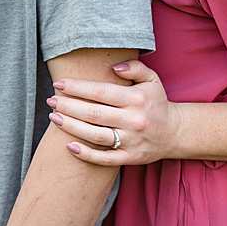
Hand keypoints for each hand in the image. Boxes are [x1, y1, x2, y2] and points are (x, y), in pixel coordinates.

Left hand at [48, 60, 178, 165]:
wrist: (175, 133)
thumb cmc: (156, 103)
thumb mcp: (152, 80)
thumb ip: (135, 68)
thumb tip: (114, 66)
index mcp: (136, 99)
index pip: (100, 92)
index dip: (77, 88)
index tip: (59, 84)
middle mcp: (134, 120)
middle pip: (94, 113)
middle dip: (68, 106)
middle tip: (51, 100)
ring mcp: (132, 141)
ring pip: (95, 135)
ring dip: (71, 127)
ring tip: (54, 117)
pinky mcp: (130, 157)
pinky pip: (105, 159)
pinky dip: (86, 154)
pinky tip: (69, 146)